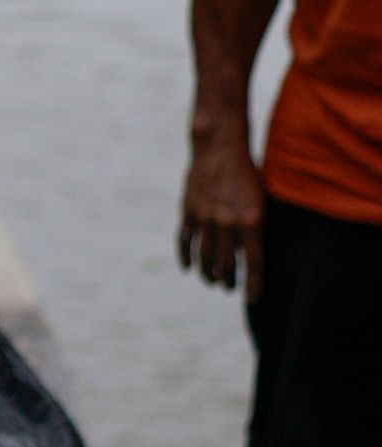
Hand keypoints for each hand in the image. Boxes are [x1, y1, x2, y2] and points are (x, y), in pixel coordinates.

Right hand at [181, 133, 267, 291]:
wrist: (220, 147)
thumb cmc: (248, 172)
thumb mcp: (262, 200)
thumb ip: (256, 227)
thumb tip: (251, 253)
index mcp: (252, 221)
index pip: (255, 264)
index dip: (254, 285)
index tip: (254, 299)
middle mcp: (228, 223)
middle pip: (226, 264)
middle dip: (228, 280)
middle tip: (229, 288)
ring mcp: (205, 218)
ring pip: (205, 256)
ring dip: (208, 273)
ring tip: (211, 281)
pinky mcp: (188, 211)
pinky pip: (185, 241)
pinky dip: (186, 257)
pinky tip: (187, 268)